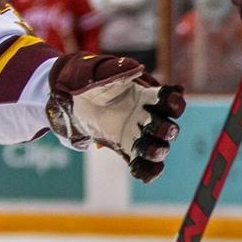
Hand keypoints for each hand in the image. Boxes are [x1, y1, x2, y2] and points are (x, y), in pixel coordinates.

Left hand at [45, 54, 183, 182]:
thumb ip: (118, 69)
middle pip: (168, 129)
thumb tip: (137, 69)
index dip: (174, 103)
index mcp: (145, 97)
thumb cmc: (86, 79)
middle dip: (165, 130)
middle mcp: (146, 117)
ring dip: (156, 151)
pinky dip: (145, 171)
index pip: (169, 102)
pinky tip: (140, 172)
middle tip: (149, 125)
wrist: (68, 97)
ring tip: (146, 150)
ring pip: (159, 148)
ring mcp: (137, 134)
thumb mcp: (99, 70)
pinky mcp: (125, 148)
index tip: (170, 101)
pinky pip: (142, 164)